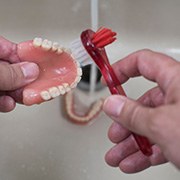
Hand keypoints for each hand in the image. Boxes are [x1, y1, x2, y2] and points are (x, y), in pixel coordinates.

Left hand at [0, 36, 38, 111]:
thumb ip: (9, 73)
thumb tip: (32, 71)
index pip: (14, 50)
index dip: (30, 59)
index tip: (41, 67)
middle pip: (14, 69)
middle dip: (25, 81)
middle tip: (35, 87)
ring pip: (9, 84)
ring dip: (17, 94)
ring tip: (23, 98)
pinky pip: (0, 95)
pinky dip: (5, 102)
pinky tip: (8, 104)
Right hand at [103, 49, 179, 172]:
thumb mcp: (162, 124)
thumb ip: (132, 113)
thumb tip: (112, 104)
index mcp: (178, 80)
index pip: (143, 62)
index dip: (122, 68)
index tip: (108, 78)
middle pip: (143, 102)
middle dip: (124, 120)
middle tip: (113, 131)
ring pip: (149, 124)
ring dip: (130, 141)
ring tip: (117, 154)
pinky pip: (159, 140)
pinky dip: (144, 152)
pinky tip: (132, 161)